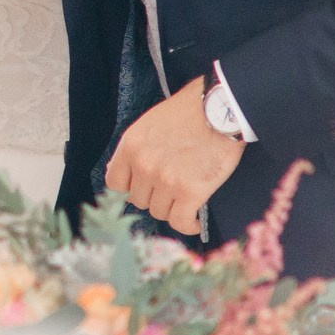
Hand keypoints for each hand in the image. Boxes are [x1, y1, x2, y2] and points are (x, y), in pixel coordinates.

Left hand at [104, 77, 243, 235]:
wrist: (219, 109)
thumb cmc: (188, 113)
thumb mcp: (148, 124)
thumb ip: (135, 149)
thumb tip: (121, 171)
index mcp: (130, 146)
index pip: (114, 183)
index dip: (129, 188)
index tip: (142, 188)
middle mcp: (143, 165)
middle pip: (138, 200)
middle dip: (154, 197)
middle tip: (170, 191)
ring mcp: (165, 180)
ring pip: (159, 212)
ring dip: (172, 209)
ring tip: (185, 202)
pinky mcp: (190, 191)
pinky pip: (180, 222)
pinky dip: (188, 225)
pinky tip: (195, 221)